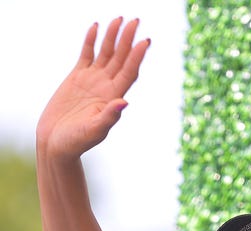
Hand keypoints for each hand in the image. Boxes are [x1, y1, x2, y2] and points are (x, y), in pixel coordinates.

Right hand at [37, 17, 149, 158]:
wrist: (57, 143)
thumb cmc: (77, 142)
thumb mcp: (95, 131)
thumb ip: (110, 117)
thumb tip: (125, 102)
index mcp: (114, 98)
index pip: (129, 73)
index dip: (137, 57)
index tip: (145, 41)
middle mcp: (106, 87)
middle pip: (121, 59)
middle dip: (128, 40)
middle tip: (136, 21)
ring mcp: (92, 81)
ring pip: (106, 53)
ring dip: (113, 37)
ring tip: (120, 19)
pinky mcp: (77, 78)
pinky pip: (87, 54)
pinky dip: (91, 41)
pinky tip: (95, 27)